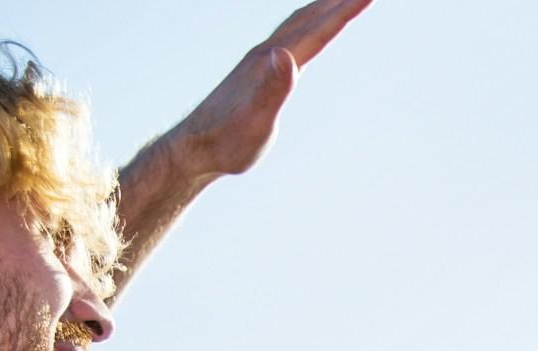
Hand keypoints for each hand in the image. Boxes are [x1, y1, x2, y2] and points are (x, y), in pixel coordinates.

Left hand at [169, 0, 371, 179]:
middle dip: (337, 2)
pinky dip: (302, 28)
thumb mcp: (256, 120)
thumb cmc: (227, 142)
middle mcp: (265, 54)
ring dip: (319, 10)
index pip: (316, 32)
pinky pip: (285, 40)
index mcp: (271, 63)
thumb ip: (272, 88)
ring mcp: (258, 61)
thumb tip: (285, 54)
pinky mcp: (254, 72)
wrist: (193, 148)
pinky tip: (303, 37)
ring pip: (295, 25)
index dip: (344, 12)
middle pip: (307, 18)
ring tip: (338, 1)